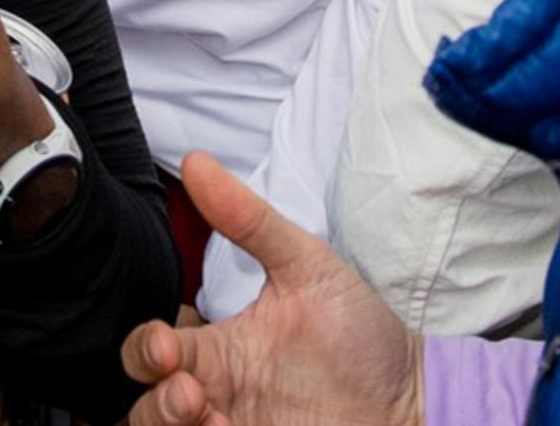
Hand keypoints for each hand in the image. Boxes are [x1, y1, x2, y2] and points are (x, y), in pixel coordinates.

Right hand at [120, 154, 421, 425]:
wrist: (415, 397)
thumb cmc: (362, 333)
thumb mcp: (307, 267)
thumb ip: (251, 220)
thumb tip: (197, 160)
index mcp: (220, 350)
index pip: (151, 351)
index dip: (144, 349)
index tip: (167, 343)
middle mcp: (220, 395)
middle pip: (144, 406)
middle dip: (152, 399)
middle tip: (186, 388)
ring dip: (164, 424)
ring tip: (199, 411)